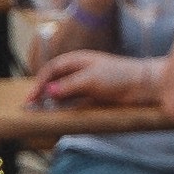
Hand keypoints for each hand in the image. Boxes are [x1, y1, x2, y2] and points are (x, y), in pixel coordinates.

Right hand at [32, 49, 152, 108]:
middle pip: (54, 81)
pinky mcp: (93, 96)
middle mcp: (79, 71)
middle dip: (41, 92)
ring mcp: (86, 83)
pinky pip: (74, 101)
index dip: (39, 84)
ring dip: (51, 101)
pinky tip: (59, 113)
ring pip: (62, 92)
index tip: (31, 99)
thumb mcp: (89, 79)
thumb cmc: (118, 75)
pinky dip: (64, 107)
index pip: (51, 70)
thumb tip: (48, 92)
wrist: (142, 85)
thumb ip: (68, 86)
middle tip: (31, 107)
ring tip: (41, 112)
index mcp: (76, 60)